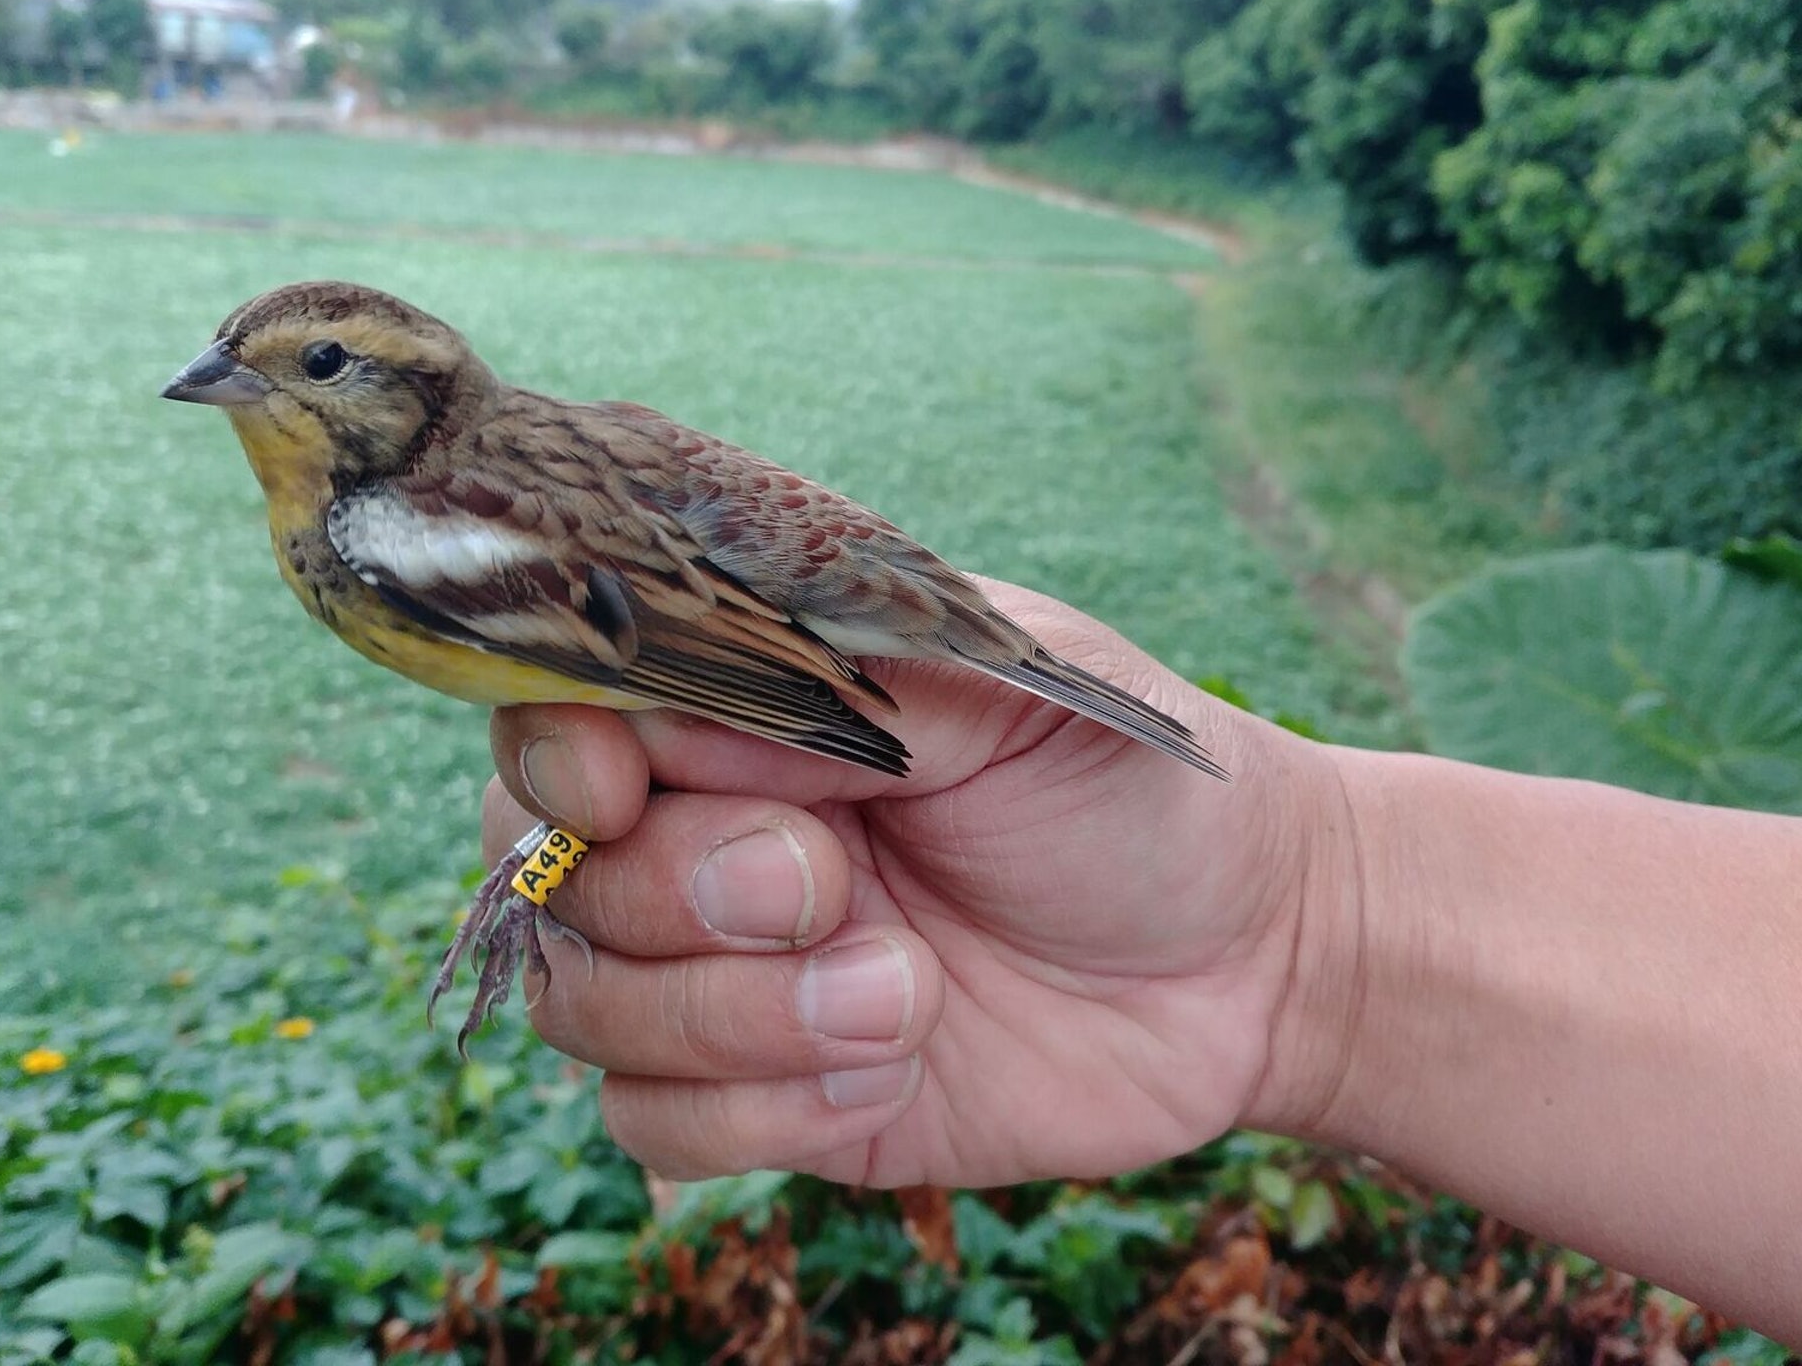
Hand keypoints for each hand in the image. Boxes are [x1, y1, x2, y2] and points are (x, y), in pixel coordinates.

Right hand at [483, 582, 1347, 1186]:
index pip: (559, 718)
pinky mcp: (770, 1094)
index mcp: (754, 707)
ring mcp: (732, 971)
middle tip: (833, 885)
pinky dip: (761, 1109)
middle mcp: (714, 831)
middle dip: (682, 895)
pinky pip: (657, 1125)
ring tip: (905, 993)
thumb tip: (650, 711)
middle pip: (549, 877)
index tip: (620, 789)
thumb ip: (830, 676)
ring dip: (736, 1016)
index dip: (556, 760)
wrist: (1252, 957)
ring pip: (586, 1011)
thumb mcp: (1007, 681)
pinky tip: (893, 1067)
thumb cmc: (1137, 786)